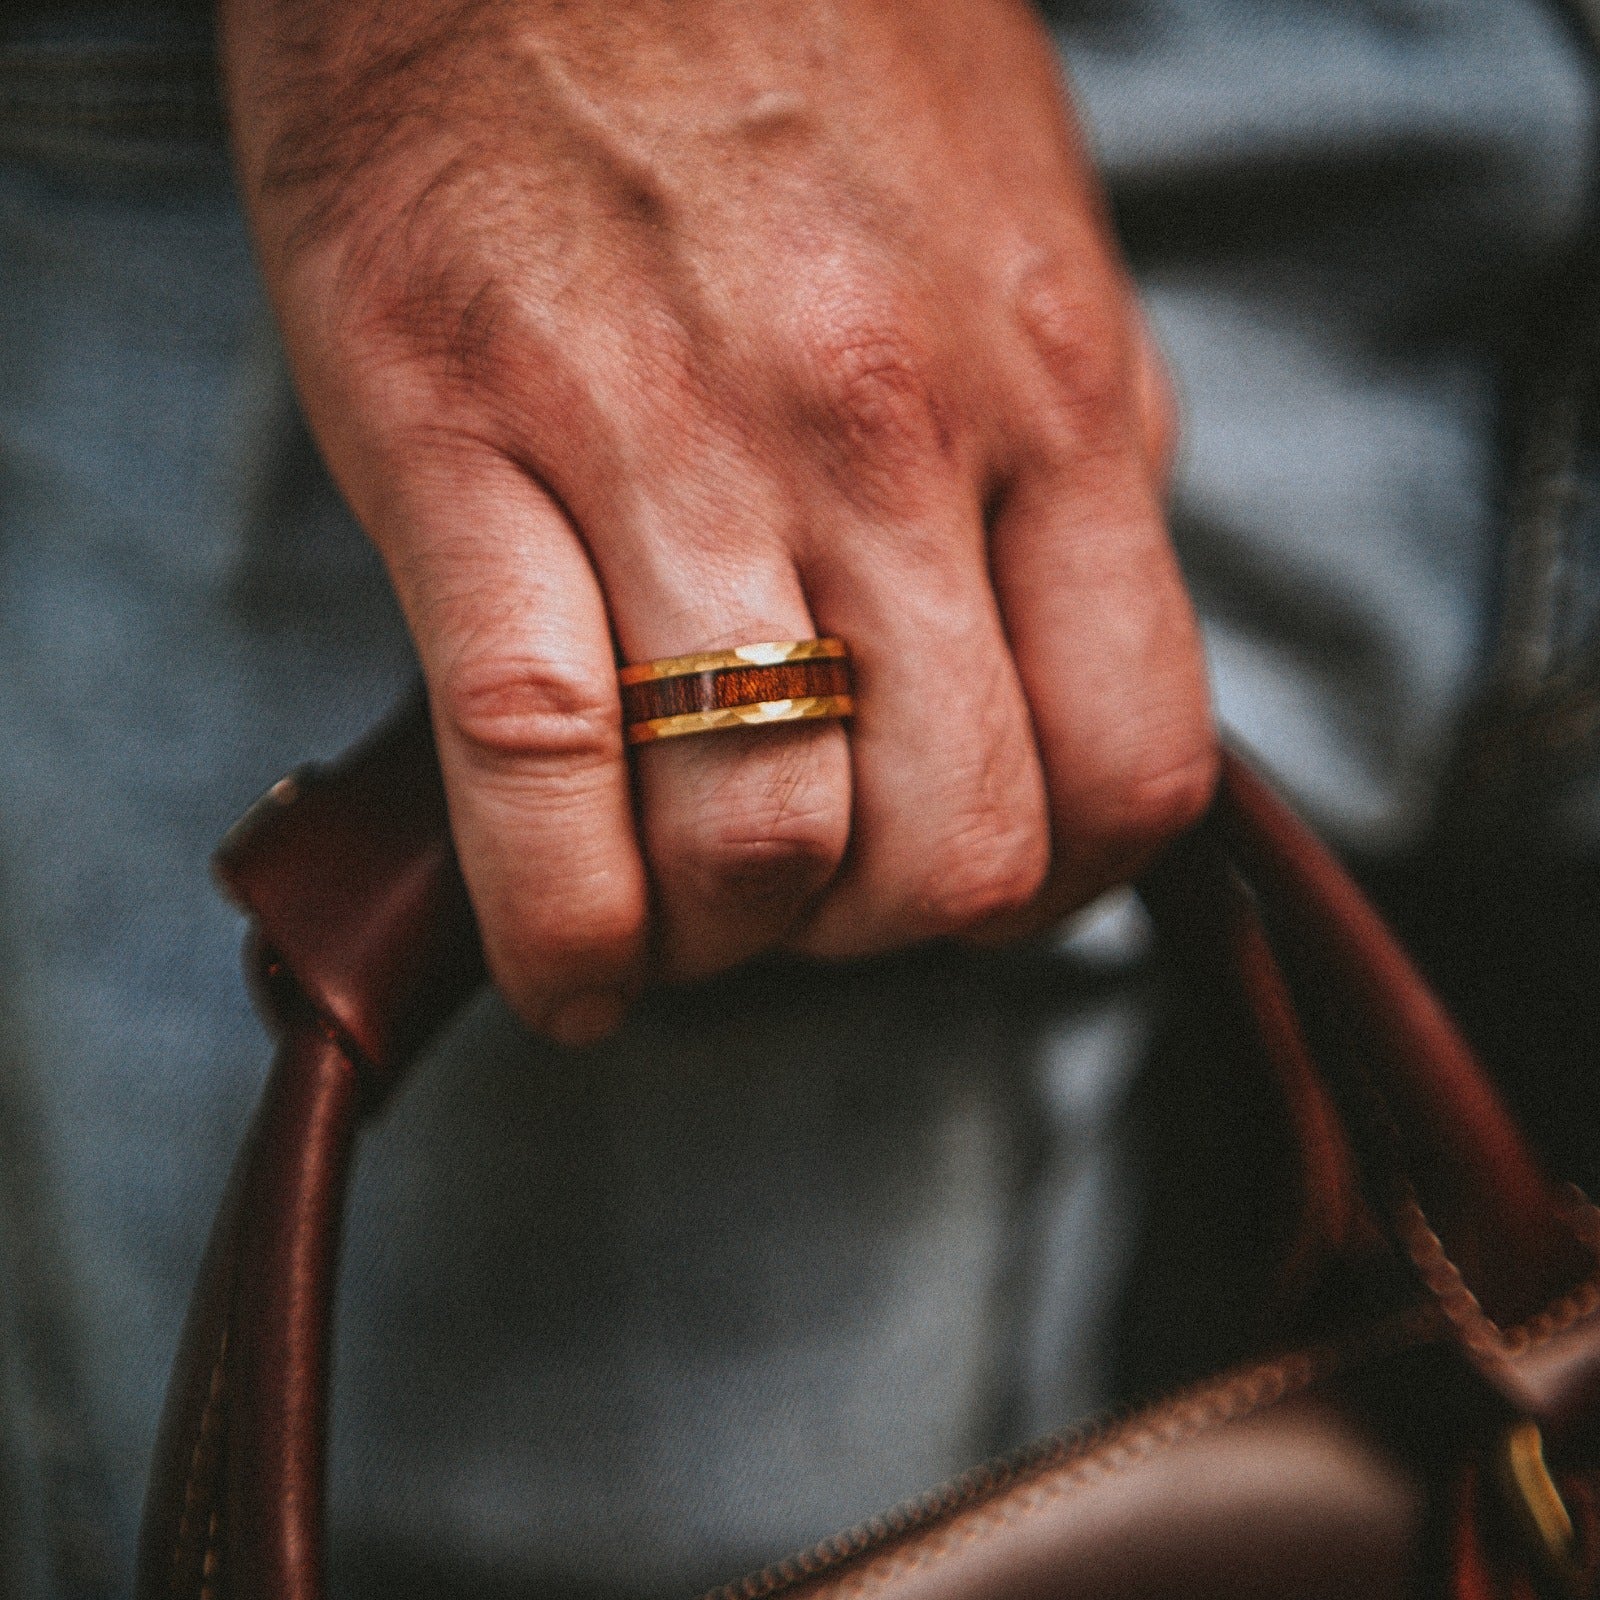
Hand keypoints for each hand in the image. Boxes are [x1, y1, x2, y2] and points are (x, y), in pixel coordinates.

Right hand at [221, 0, 1214, 1042]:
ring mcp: (672, 445)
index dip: (1056, 889)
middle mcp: (886, 436)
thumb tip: (1064, 657)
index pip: (1132, 769)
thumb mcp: (1024, 245)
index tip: (974, 890)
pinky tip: (566, 970)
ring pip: (750, 841)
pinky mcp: (460, 443)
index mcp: (1049, 393)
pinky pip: (535, 774)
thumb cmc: (795, 44)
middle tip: (808, 899)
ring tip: (680, 910)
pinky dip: (556, 931)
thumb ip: (1071, 460)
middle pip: (946, 851)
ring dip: (722, 940)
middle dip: (875, 934)